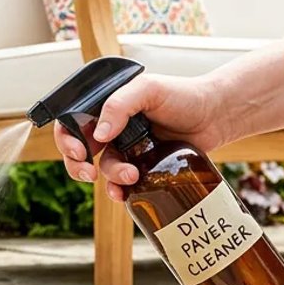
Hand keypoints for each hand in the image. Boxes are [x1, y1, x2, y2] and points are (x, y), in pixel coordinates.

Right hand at [52, 73, 228, 201]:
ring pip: (104, 170)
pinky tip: (125, 195)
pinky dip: (120, 192)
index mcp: (107, 107)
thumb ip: (120, 104)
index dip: (67, 140)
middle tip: (89, 173)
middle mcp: (113, 129)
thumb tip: (99, 135)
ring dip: (110, 177)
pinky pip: (124, 184)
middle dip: (78, 166)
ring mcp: (128, 150)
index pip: (72, 123)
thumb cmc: (183, 95)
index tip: (80, 152)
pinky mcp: (144, 167)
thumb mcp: (148, 89)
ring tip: (131, 175)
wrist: (216, 115)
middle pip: (79, 152)